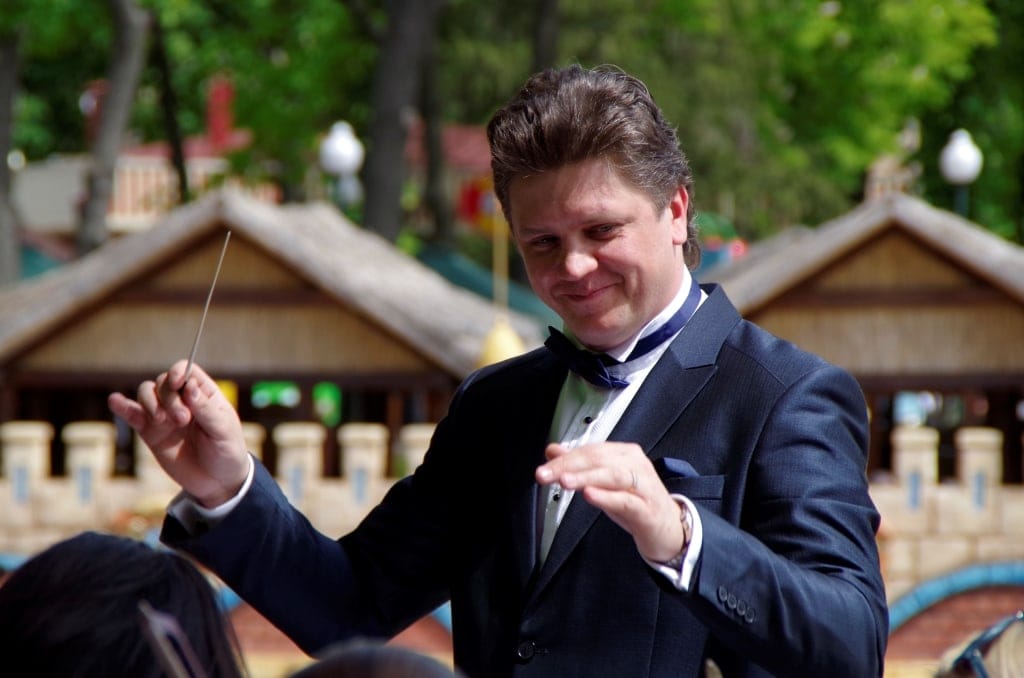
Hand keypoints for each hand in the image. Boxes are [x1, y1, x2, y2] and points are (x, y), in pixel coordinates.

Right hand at [107, 360, 248, 506]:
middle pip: (164, 382)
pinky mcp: (151, 432)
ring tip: (163, 422)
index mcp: (204, 394)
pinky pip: (133, 415)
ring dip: (150, 403)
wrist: (217, 482)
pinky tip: (115, 401)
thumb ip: (205, 409)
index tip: (179, 384)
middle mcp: (182, 400)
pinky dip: (123, 407)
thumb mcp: (223, 430)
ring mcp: (165, 415)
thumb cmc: (226, 451)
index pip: (186, 371)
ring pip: (147, 393)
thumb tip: (189, 385)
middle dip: (169, 398)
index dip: (179, 372)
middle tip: (182, 420)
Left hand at [536, 441, 686, 562]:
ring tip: (565, 481)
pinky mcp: (648, 509)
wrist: (669, 529)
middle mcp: (635, 465)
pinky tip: (590, 495)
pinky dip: (607, 497)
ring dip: (586, 477)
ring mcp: (644, 486)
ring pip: (613, 475)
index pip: (590, 451)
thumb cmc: (636, 503)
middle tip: (546, 474)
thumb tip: (553, 451)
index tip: (544, 468)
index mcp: (624, 455)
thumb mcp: (604, 483)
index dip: (565, 459)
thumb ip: (579, 465)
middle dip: (569, 466)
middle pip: (599, 459)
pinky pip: (626, 500)